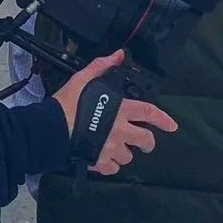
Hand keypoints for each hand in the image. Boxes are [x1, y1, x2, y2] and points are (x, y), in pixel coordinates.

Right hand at [51, 50, 176, 176]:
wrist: (51, 129)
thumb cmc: (66, 103)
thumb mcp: (83, 79)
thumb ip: (102, 66)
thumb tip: (119, 54)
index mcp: (120, 109)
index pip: (149, 112)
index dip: (163, 119)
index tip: (172, 126)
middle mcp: (120, 130)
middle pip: (145, 140)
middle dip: (148, 142)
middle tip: (144, 143)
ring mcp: (111, 148)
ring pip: (129, 156)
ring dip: (125, 152)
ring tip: (116, 148)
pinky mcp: (100, 162)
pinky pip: (113, 168)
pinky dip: (111, 165)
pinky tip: (104, 158)